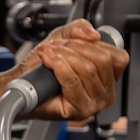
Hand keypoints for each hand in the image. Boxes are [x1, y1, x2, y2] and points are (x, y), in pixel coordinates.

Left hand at [0, 19, 128, 130]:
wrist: (23, 86)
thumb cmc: (44, 68)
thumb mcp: (64, 38)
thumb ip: (80, 29)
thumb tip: (92, 34)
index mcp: (108, 77)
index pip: (116, 56)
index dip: (92, 44)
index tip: (70, 41)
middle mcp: (106, 92)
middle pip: (102, 60)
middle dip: (75, 48)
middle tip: (56, 48)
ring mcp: (95, 104)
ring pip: (87, 69)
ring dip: (63, 56)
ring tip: (49, 55)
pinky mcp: (80, 110)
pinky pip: (73, 81)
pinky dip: (59, 68)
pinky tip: (49, 63)